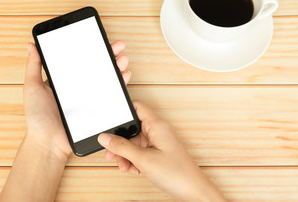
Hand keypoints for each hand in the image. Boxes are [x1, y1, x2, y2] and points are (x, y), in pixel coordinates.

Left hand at [24, 40, 130, 160]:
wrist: (48, 142)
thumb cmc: (38, 117)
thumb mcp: (32, 88)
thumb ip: (33, 67)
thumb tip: (32, 46)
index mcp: (67, 80)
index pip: (82, 60)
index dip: (92, 48)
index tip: (100, 38)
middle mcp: (80, 87)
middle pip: (98, 67)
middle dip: (110, 54)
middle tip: (119, 45)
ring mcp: (90, 98)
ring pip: (108, 79)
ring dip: (118, 67)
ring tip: (123, 59)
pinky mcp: (98, 110)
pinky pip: (112, 96)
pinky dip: (121, 85)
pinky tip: (124, 76)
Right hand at [98, 101, 225, 200]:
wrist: (192, 190)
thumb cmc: (176, 173)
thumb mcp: (143, 159)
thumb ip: (121, 147)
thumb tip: (105, 138)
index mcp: (156, 125)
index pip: (137, 106)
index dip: (122, 110)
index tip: (109, 120)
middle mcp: (157, 130)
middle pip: (132, 128)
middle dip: (120, 142)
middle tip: (112, 153)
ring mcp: (158, 141)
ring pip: (134, 142)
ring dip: (126, 155)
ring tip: (125, 166)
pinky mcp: (158, 152)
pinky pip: (140, 151)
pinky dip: (134, 160)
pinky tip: (134, 169)